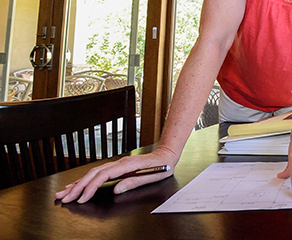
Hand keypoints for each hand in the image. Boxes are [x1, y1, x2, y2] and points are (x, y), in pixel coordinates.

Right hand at [54, 147, 176, 203]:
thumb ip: (134, 182)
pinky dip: (85, 179)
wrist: (166, 154)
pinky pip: (98, 173)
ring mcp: (117, 164)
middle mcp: (120, 162)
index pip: (103, 176)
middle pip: (93, 174)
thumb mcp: (153, 176)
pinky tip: (77, 184)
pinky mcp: (117, 167)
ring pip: (93, 173)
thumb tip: (116, 189)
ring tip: (64, 192)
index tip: (82, 198)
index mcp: (128, 165)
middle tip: (65, 197)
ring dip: (77, 183)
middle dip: (77, 186)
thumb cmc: (162, 166)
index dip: (90, 187)